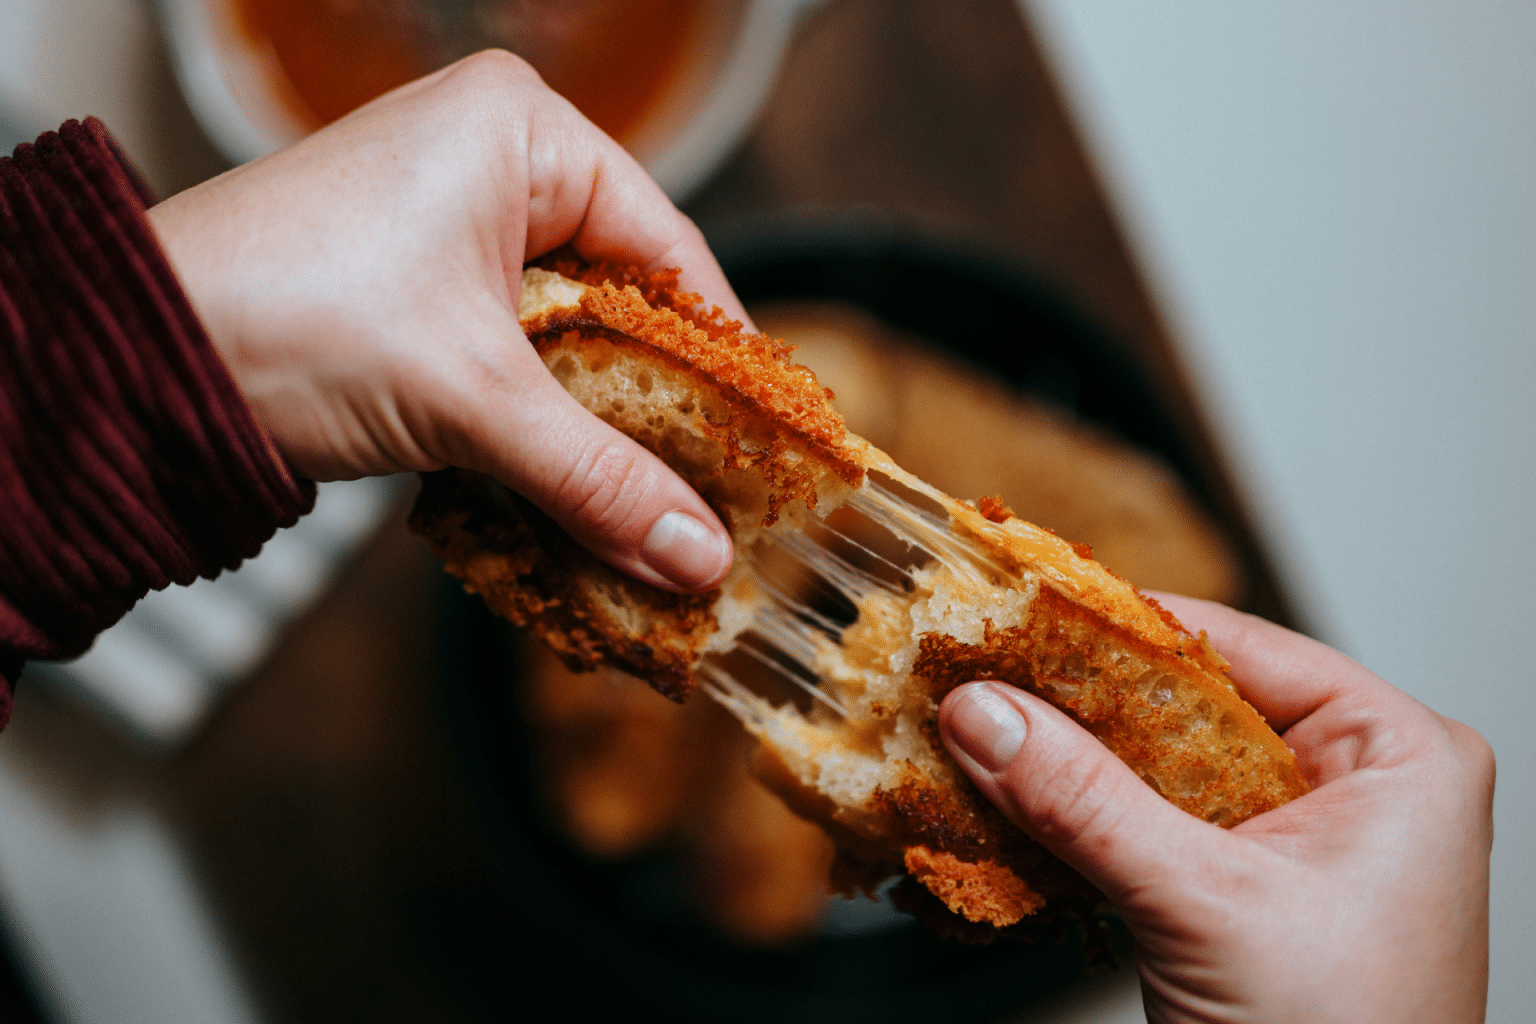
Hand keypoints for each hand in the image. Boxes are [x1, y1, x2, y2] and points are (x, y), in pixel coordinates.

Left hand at [144, 50, 737, 591]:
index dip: (724, 355)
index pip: (670, 248)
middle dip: (660, 409)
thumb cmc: (286, 319)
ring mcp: (451, 234)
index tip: (767, 441)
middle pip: (624, 303)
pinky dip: (542, 436)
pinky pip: (516, 368)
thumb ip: (599, 477)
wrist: (128, 366)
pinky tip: (577, 501)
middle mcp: (493, 167)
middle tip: (717, 495)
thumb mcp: (472, 399)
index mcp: (521, 132)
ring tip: (656, 515)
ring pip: (570, 346)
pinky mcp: (418, 299)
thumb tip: (702, 554)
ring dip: (600, 436)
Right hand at [940, 595, 1492, 1023]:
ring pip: (1160, 763)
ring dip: (1072, 760)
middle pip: (1189, 702)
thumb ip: (1085, 802)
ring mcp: (1299, 837)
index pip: (1236, 647)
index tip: (1020, 607)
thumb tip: (986, 713)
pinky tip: (1014, 799)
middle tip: (986, 669)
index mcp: (1396, 753)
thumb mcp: (1206, 906)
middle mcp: (1354, 781)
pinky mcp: (1246, 887)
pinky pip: (1151, 821)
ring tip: (985, 727)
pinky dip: (1083, 817)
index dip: (1120, 625)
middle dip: (1083, 699)